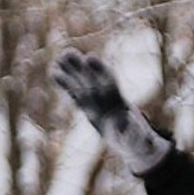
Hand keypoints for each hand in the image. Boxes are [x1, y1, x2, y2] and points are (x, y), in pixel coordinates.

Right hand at [52, 51, 170, 175]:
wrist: (133, 142)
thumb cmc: (138, 141)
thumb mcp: (139, 140)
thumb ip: (136, 134)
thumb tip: (138, 130)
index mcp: (120, 103)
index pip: (110, 84)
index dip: (100, 71)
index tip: (89, 58)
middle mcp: (107, 99)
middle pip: (93, 81)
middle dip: (82, 68)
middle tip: (68, 53)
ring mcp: (97, 102)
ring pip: (82, 85)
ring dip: (71, 73)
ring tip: (58, 59)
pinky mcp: (89, 109)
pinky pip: (76, 96)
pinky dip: (66, 86)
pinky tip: (54, 73)